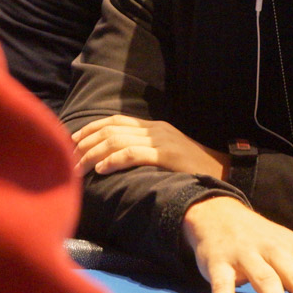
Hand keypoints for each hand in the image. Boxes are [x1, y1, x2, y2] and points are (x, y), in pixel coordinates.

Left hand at [71, 114, 227, 177]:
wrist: (223, 172)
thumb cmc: (192, 169)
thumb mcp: (165, 154)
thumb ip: (144, 151)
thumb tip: (114, 160)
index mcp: (153, 127)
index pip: (115, 121)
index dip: (91, 129)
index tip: (72, 141)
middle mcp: (155, 129)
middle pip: (111, 129)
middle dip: (86, 144)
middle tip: (69, 159)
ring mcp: (161, 140)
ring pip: (117, 141)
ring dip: (93, 154)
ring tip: (78, 168)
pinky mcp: (167, 155)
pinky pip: (134, 154)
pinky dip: (114, 160)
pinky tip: (101, 170)